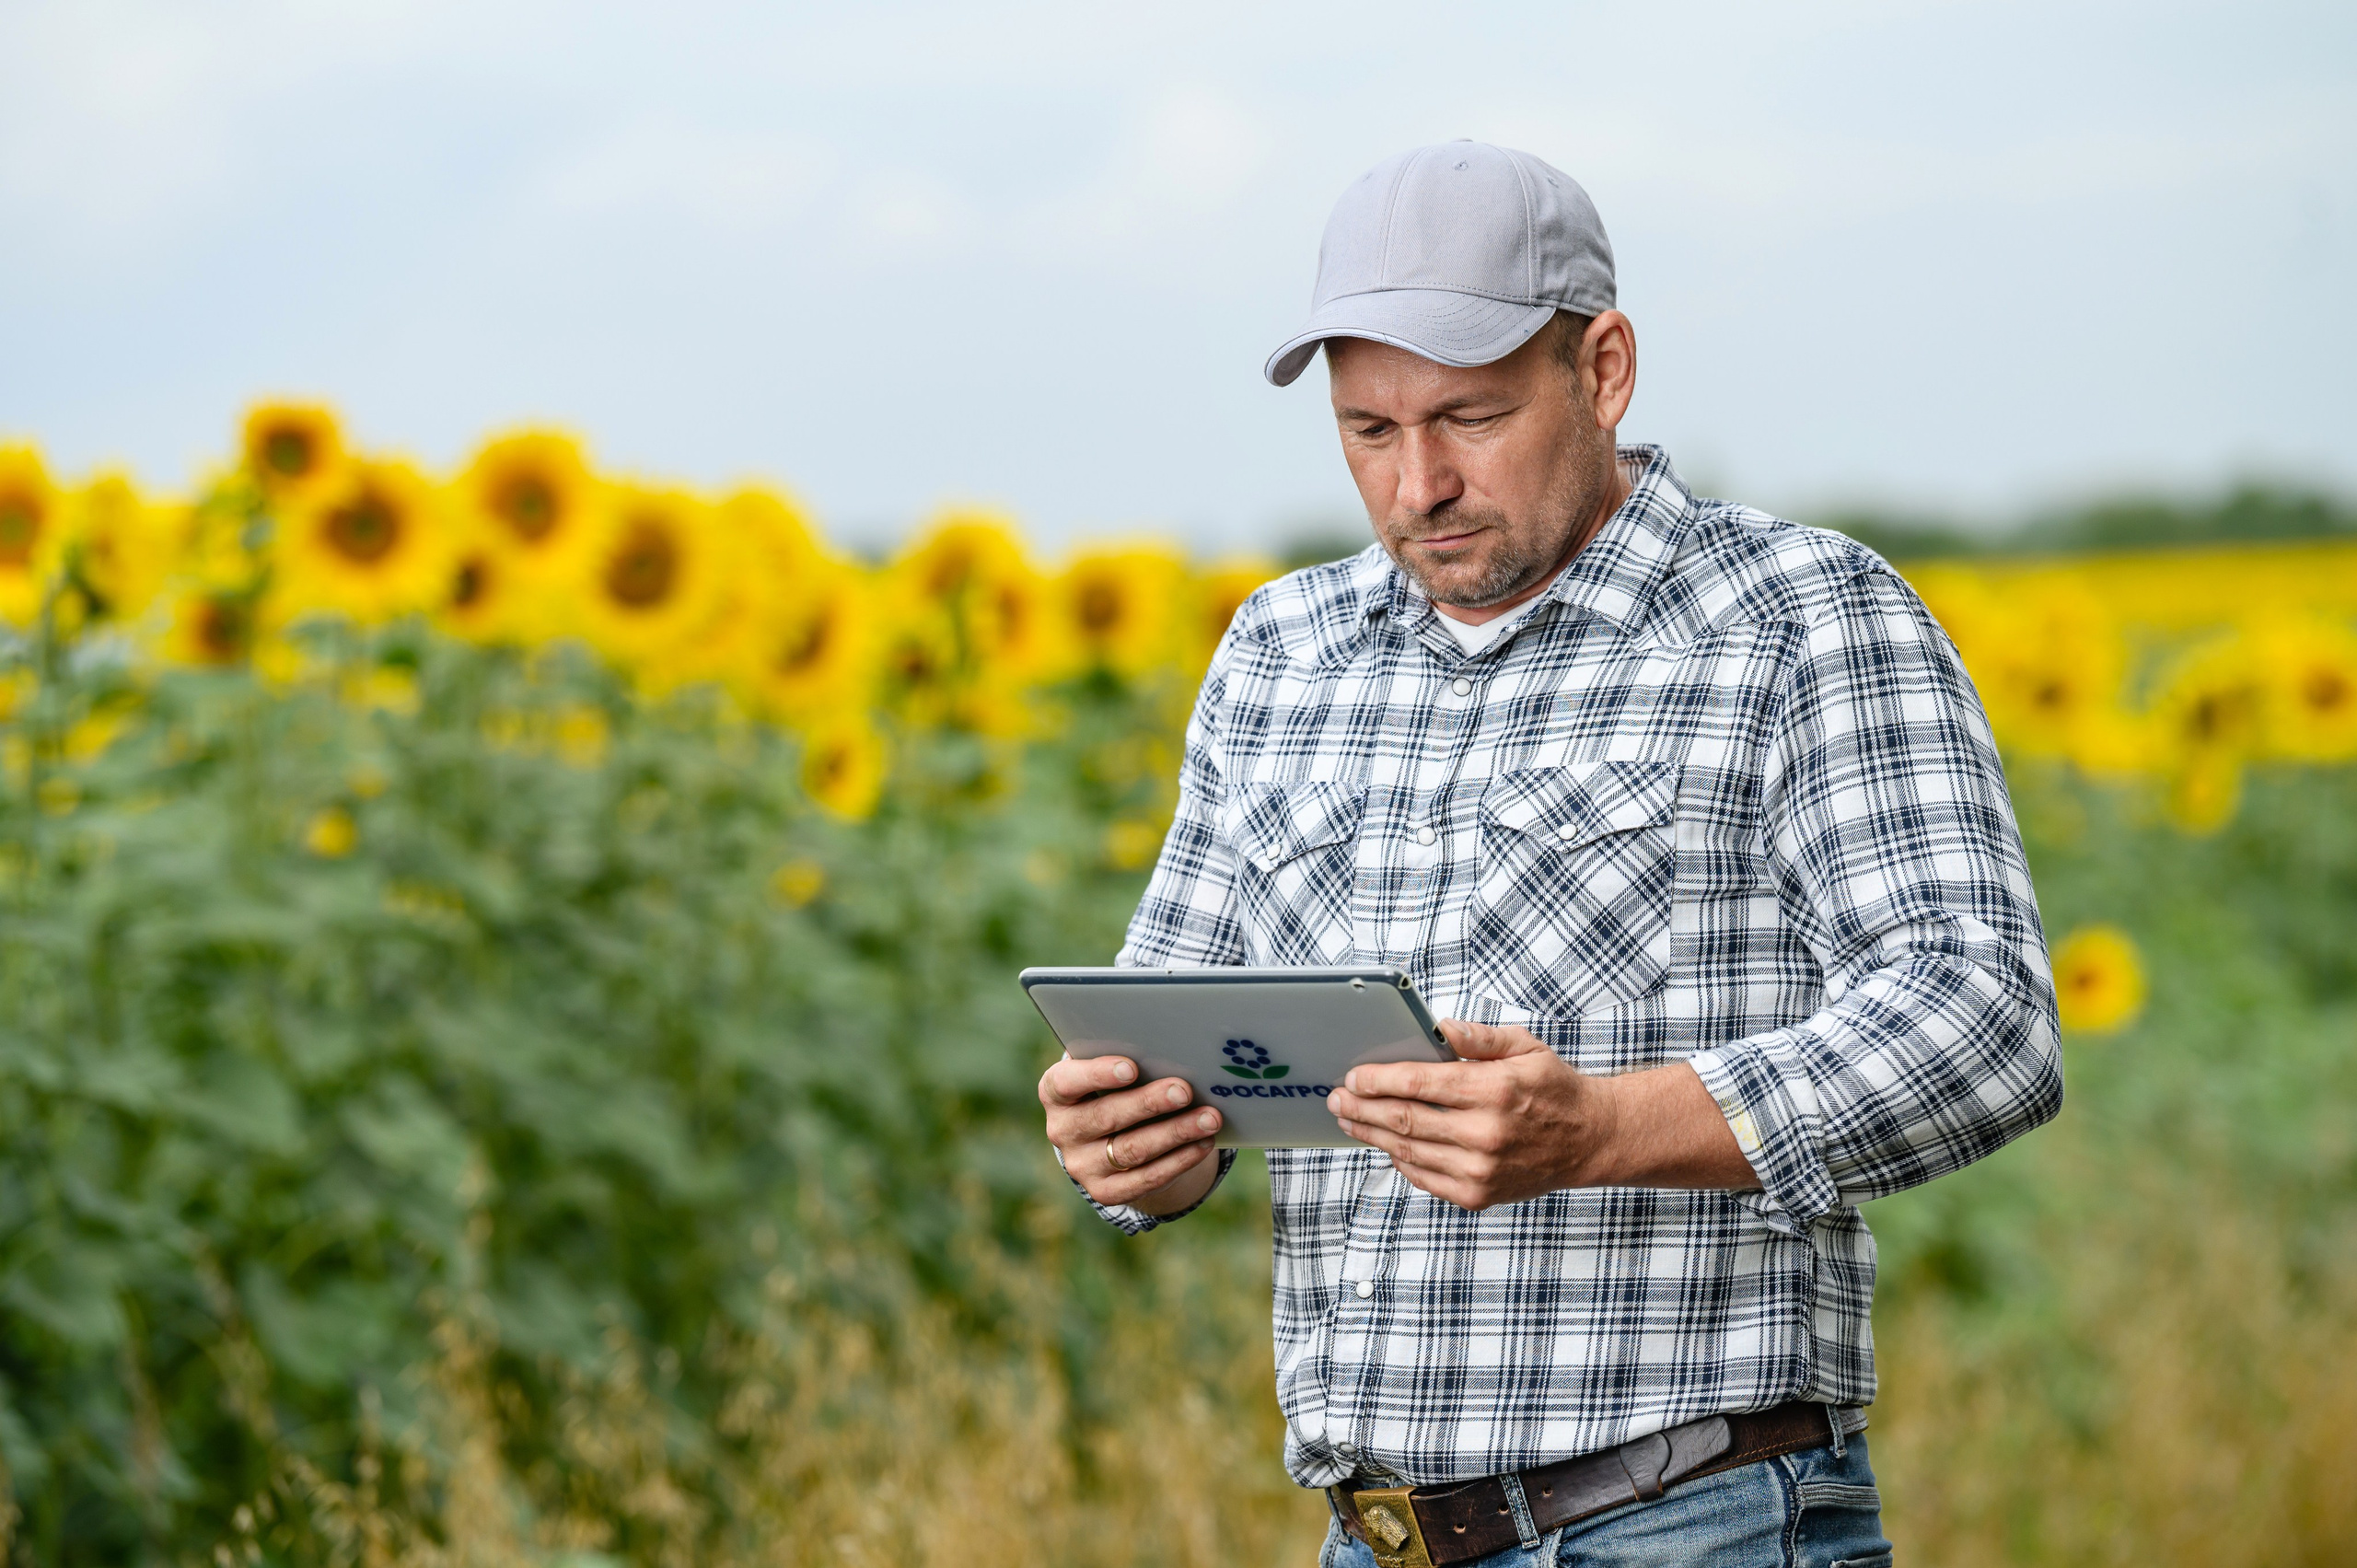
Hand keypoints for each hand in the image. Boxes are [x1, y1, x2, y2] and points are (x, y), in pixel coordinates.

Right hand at [1039, 1054, 1223, 1212]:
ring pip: (1131, 1150)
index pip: (1066, 1083)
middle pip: (1106, 1117)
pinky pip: (1146, 1179)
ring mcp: (1082, 1166)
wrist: (1110, 1136)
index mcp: (1055, 1092)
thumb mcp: (1109, 1069)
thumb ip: (1127, 1060)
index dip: (1097, 1075)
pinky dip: (1179, 1160)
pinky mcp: (1106, 1192)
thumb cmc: (1116, 1086)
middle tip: (1184, 1090)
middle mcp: (1063, 1131)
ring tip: (1209, 1117)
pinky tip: (1203, 1144)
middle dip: (1149, 1103)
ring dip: (1175, 1132)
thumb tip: (1172, 1051)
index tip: (1132, 1067)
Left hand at [1327, 1020, 1757, 1210]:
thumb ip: (1478, 1037)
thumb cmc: (1554, 1088)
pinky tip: (1385, 1146)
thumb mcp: (1523, 1047)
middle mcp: (1485, 1134)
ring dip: (1372, 1136)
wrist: (1591, 1140)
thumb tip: (1436, 1027)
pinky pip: (1424, 1178)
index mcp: (1494, 1091)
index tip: (1353, 1076)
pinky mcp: (1479, 1195)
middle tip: (1336, 1100)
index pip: (1419, 1083)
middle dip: (1362, 1109)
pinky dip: (1400, 1161)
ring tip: (1350, 1122)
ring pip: (1408, 1152)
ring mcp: (1480, 1170)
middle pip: (1404, 1120)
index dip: (1379, 1080)